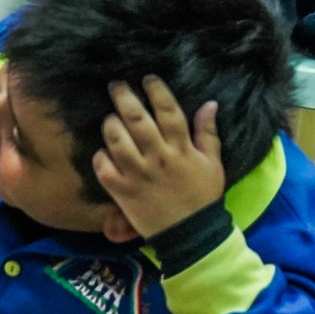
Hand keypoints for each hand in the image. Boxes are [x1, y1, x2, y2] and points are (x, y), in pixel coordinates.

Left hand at [93, 76, 226, 239]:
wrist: (190, 235)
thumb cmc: (203, 196)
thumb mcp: (214, 163)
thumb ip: (208, 133)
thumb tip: (210, 103)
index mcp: (181, 148)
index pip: (168, 111)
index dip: (156, 91)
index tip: (148, 78)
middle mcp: (157, 157)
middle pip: (137, 120)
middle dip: (125, 98)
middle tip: (116, 85)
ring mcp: (138, 174)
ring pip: (117, 141)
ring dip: (111, 125)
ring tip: (109, 116)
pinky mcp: (122, 193)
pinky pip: (105, 170)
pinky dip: (100, 157)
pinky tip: (102, 150)